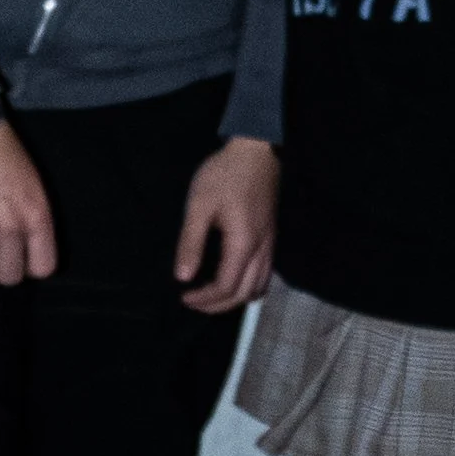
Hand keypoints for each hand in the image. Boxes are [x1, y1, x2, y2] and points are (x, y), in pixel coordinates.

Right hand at [0, 114, 57, 286]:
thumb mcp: (32, 182)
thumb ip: (31, 217)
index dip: (30, 267)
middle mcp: (10, 227)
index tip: (20, 258)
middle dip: (2, 268)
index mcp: (36, 215)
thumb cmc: (1, 149)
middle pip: (9, 277)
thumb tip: (25, 247)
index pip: (43, 268)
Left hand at [175, 137, 278, 314]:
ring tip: (212, 295)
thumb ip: (191, 242)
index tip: (184, 297)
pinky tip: (232, 278)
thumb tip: (182, 277)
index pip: (226, 287)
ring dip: (236, 298)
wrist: (256, 150)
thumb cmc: (224, 175)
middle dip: (218, 305)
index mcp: (243, 244)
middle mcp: (262, 250)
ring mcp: (271, 244)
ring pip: (260, 287)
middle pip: (245, 294)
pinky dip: (249, 286)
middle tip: (194, 302)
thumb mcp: (199, 205)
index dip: (205, 299)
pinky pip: (265, 274)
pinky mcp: (272, 236)